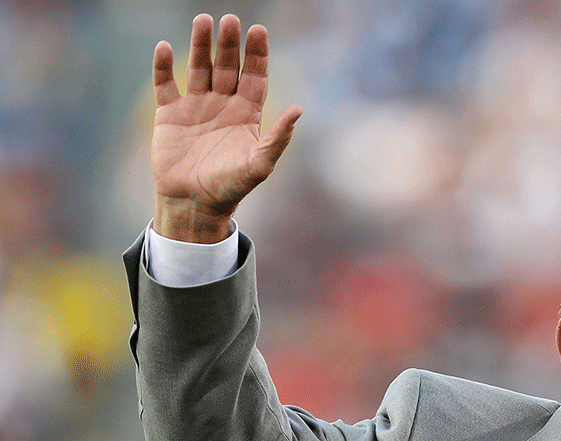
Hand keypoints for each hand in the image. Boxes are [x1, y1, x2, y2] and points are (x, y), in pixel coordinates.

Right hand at [152, 14, 302, 242]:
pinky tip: (166, 48)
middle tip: (230, 20)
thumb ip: (278, 138)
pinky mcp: (170, 114)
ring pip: (199, 67)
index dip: (257, 54)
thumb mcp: (259, 165)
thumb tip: (299, 110)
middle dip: (229, 44)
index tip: (258, 30)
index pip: (255, 76)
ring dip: (200, 44)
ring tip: (203, 21)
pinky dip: (164, 66)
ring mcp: (196, 106)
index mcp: (247, 114)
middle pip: (228, 66)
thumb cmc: (231, 188)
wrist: (194, 204)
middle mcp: (223, 104)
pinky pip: (166, 84)